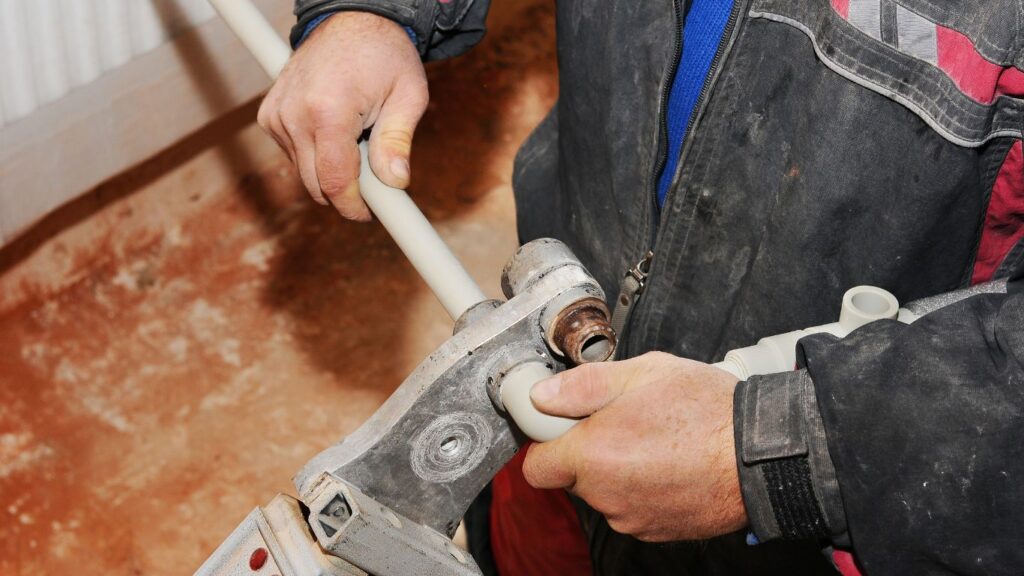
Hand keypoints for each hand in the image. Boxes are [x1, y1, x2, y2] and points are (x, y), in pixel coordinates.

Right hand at [257, 12, 427, 219]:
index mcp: (329, 110)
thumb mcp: (408, 95)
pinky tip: (336, 130)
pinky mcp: (269, 115)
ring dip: (331, 169)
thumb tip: (395, 182)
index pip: (333, 181)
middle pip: (315, 185)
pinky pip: (294, 155)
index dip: (353, 206)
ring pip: (304, 173)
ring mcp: (277, 115)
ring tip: (358, 138)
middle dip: (345, 190)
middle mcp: (295, 114)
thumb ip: (398, 141)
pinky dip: (315, 154)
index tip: (370, 213)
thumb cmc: (385, 54)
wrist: (351, 19)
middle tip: (374, 176)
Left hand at [521, 352, 746, 541]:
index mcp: (592, 454)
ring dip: (617, 470)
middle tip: (623, 422)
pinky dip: (642, 488)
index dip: (548, 442)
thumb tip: (542, 395)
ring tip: (655, 440)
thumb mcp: (643, 372)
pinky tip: (670, 463)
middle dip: (588, 451)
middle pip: (572, 477)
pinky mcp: (655, 531)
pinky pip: (632, 507)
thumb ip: (584, 385)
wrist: (761, 454)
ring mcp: (631, 518)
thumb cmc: (707, 410)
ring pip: (604, 492)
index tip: (568, 423)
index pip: (536, 467)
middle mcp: (606, 494)